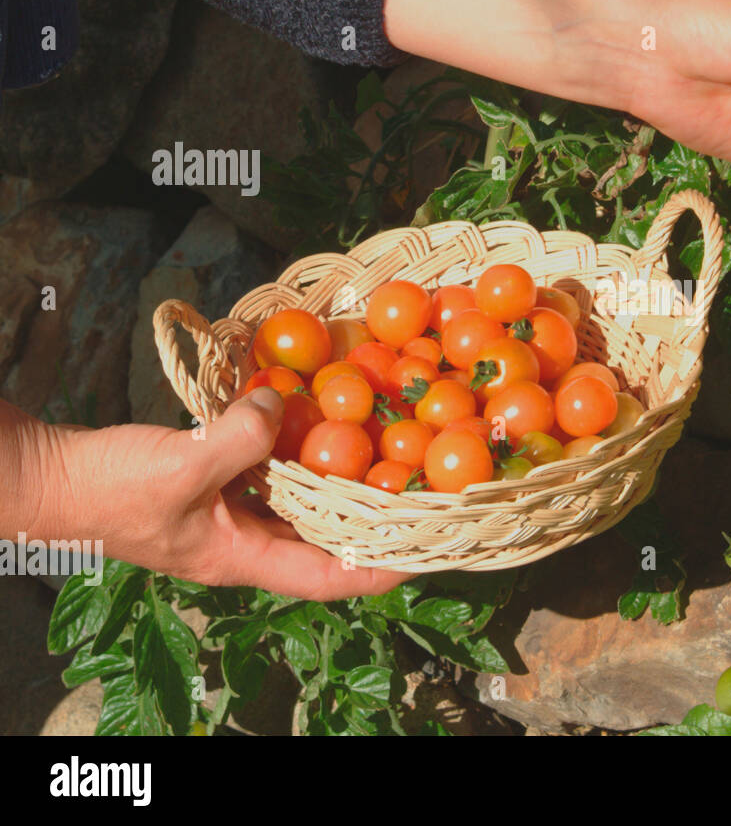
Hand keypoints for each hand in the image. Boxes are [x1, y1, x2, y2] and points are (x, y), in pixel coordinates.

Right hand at [14, 390, 408, 599]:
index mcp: (243, 558)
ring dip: (333, 480)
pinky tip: (310, 419)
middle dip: (366, 519)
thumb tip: (281, 406)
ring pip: (298, 503)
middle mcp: (244, 541)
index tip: (423, 552)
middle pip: (322, 541)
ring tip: (378, 451)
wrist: (52, 477)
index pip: (328, 579)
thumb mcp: (182, 467)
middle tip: (412, 488)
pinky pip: (268, 472)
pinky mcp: (214, 484)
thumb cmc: (111, 488)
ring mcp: (228, 514)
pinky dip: (292, 451)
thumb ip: (240, 439)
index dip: (378, 570)